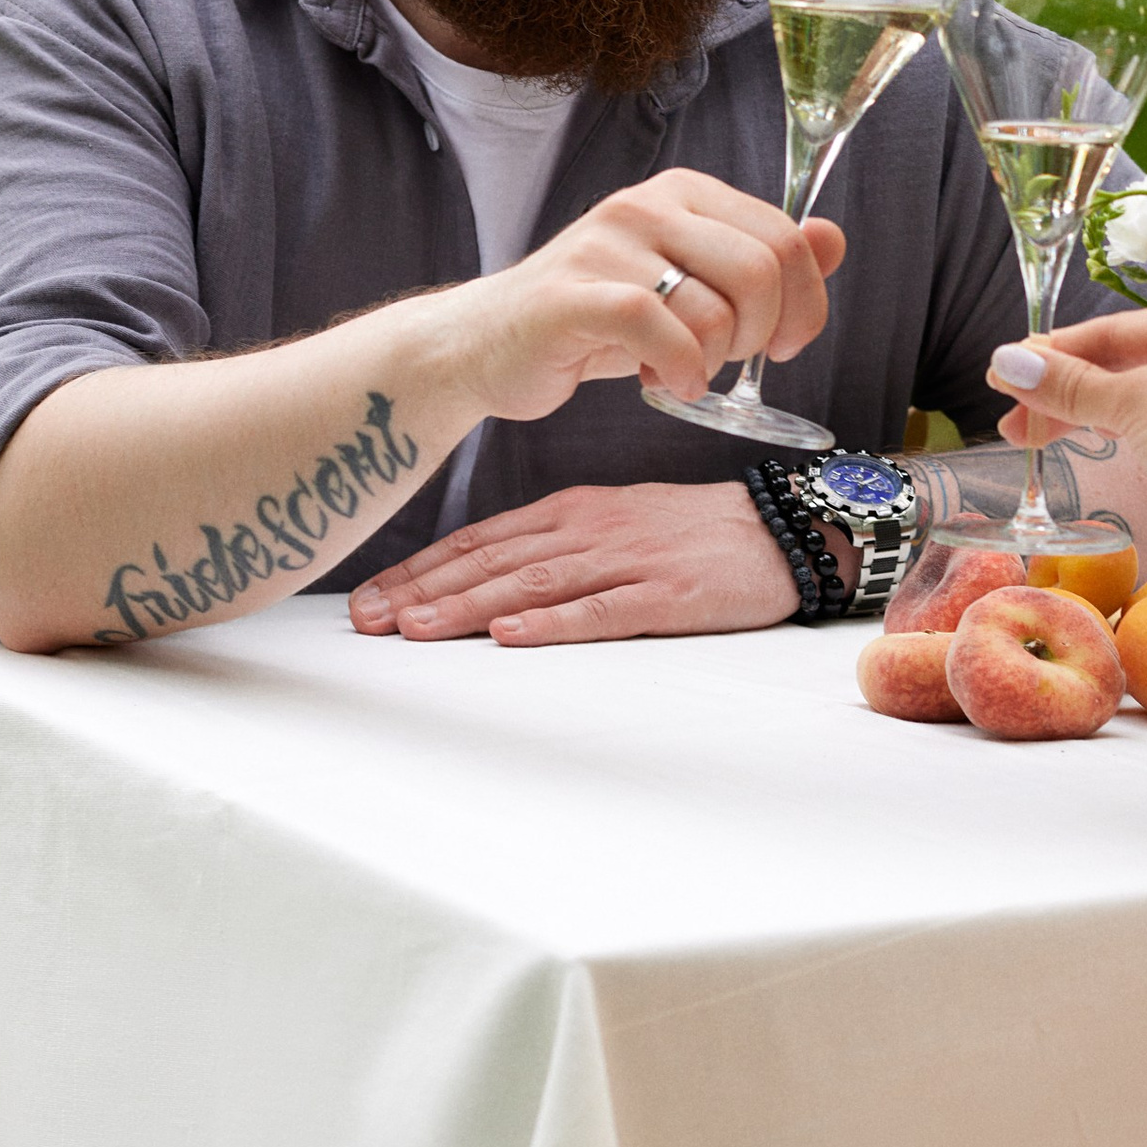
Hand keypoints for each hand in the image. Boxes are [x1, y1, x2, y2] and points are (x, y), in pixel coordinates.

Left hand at [351, 479, 802, 643]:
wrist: (780, 529)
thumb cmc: (692, 532)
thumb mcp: (615, 520)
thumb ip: (555, 542)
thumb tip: (487, 574)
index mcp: (572, 510)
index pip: (480, 540)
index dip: (421, 569)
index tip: (371, 596)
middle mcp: (588, 530)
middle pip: (492, 562)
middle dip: (423, 592)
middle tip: (366, 620)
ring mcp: (625, 561)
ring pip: (532, 584)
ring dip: (469, 608)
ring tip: (416, 629)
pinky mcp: (664, 595)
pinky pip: (599, 611)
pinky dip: (552, 623)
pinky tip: (512, 635)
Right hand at [467, 169, 843, 429]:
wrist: (489, 345)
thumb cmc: (596, 321)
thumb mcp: (690, 287)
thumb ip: (761, 262)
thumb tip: (832, 238)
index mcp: (683, 193)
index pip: (785, 236)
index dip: (805, 303)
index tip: (785, 343)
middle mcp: (646, 204)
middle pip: (762, 267)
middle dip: (764, 334)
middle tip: (730, 361)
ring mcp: (607, 245)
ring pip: (716, 306)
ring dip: (714, 360)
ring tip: (681, 368)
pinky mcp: (575, 294)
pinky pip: (662, 328)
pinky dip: (682, 370)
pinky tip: (667, 383)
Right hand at [986, 299, 1146, 537]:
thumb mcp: (1137, 403)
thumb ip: (1071, 384)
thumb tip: (1008, 362)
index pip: (1122, 329)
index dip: (1057, 351)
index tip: (1002, 368)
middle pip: (1129, 363)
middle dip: (1064, 388)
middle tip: (1009, 415)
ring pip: (1142, 398)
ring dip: (1082, 413)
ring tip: (1024, 437)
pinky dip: (1116, 432)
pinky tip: (1079, 440)